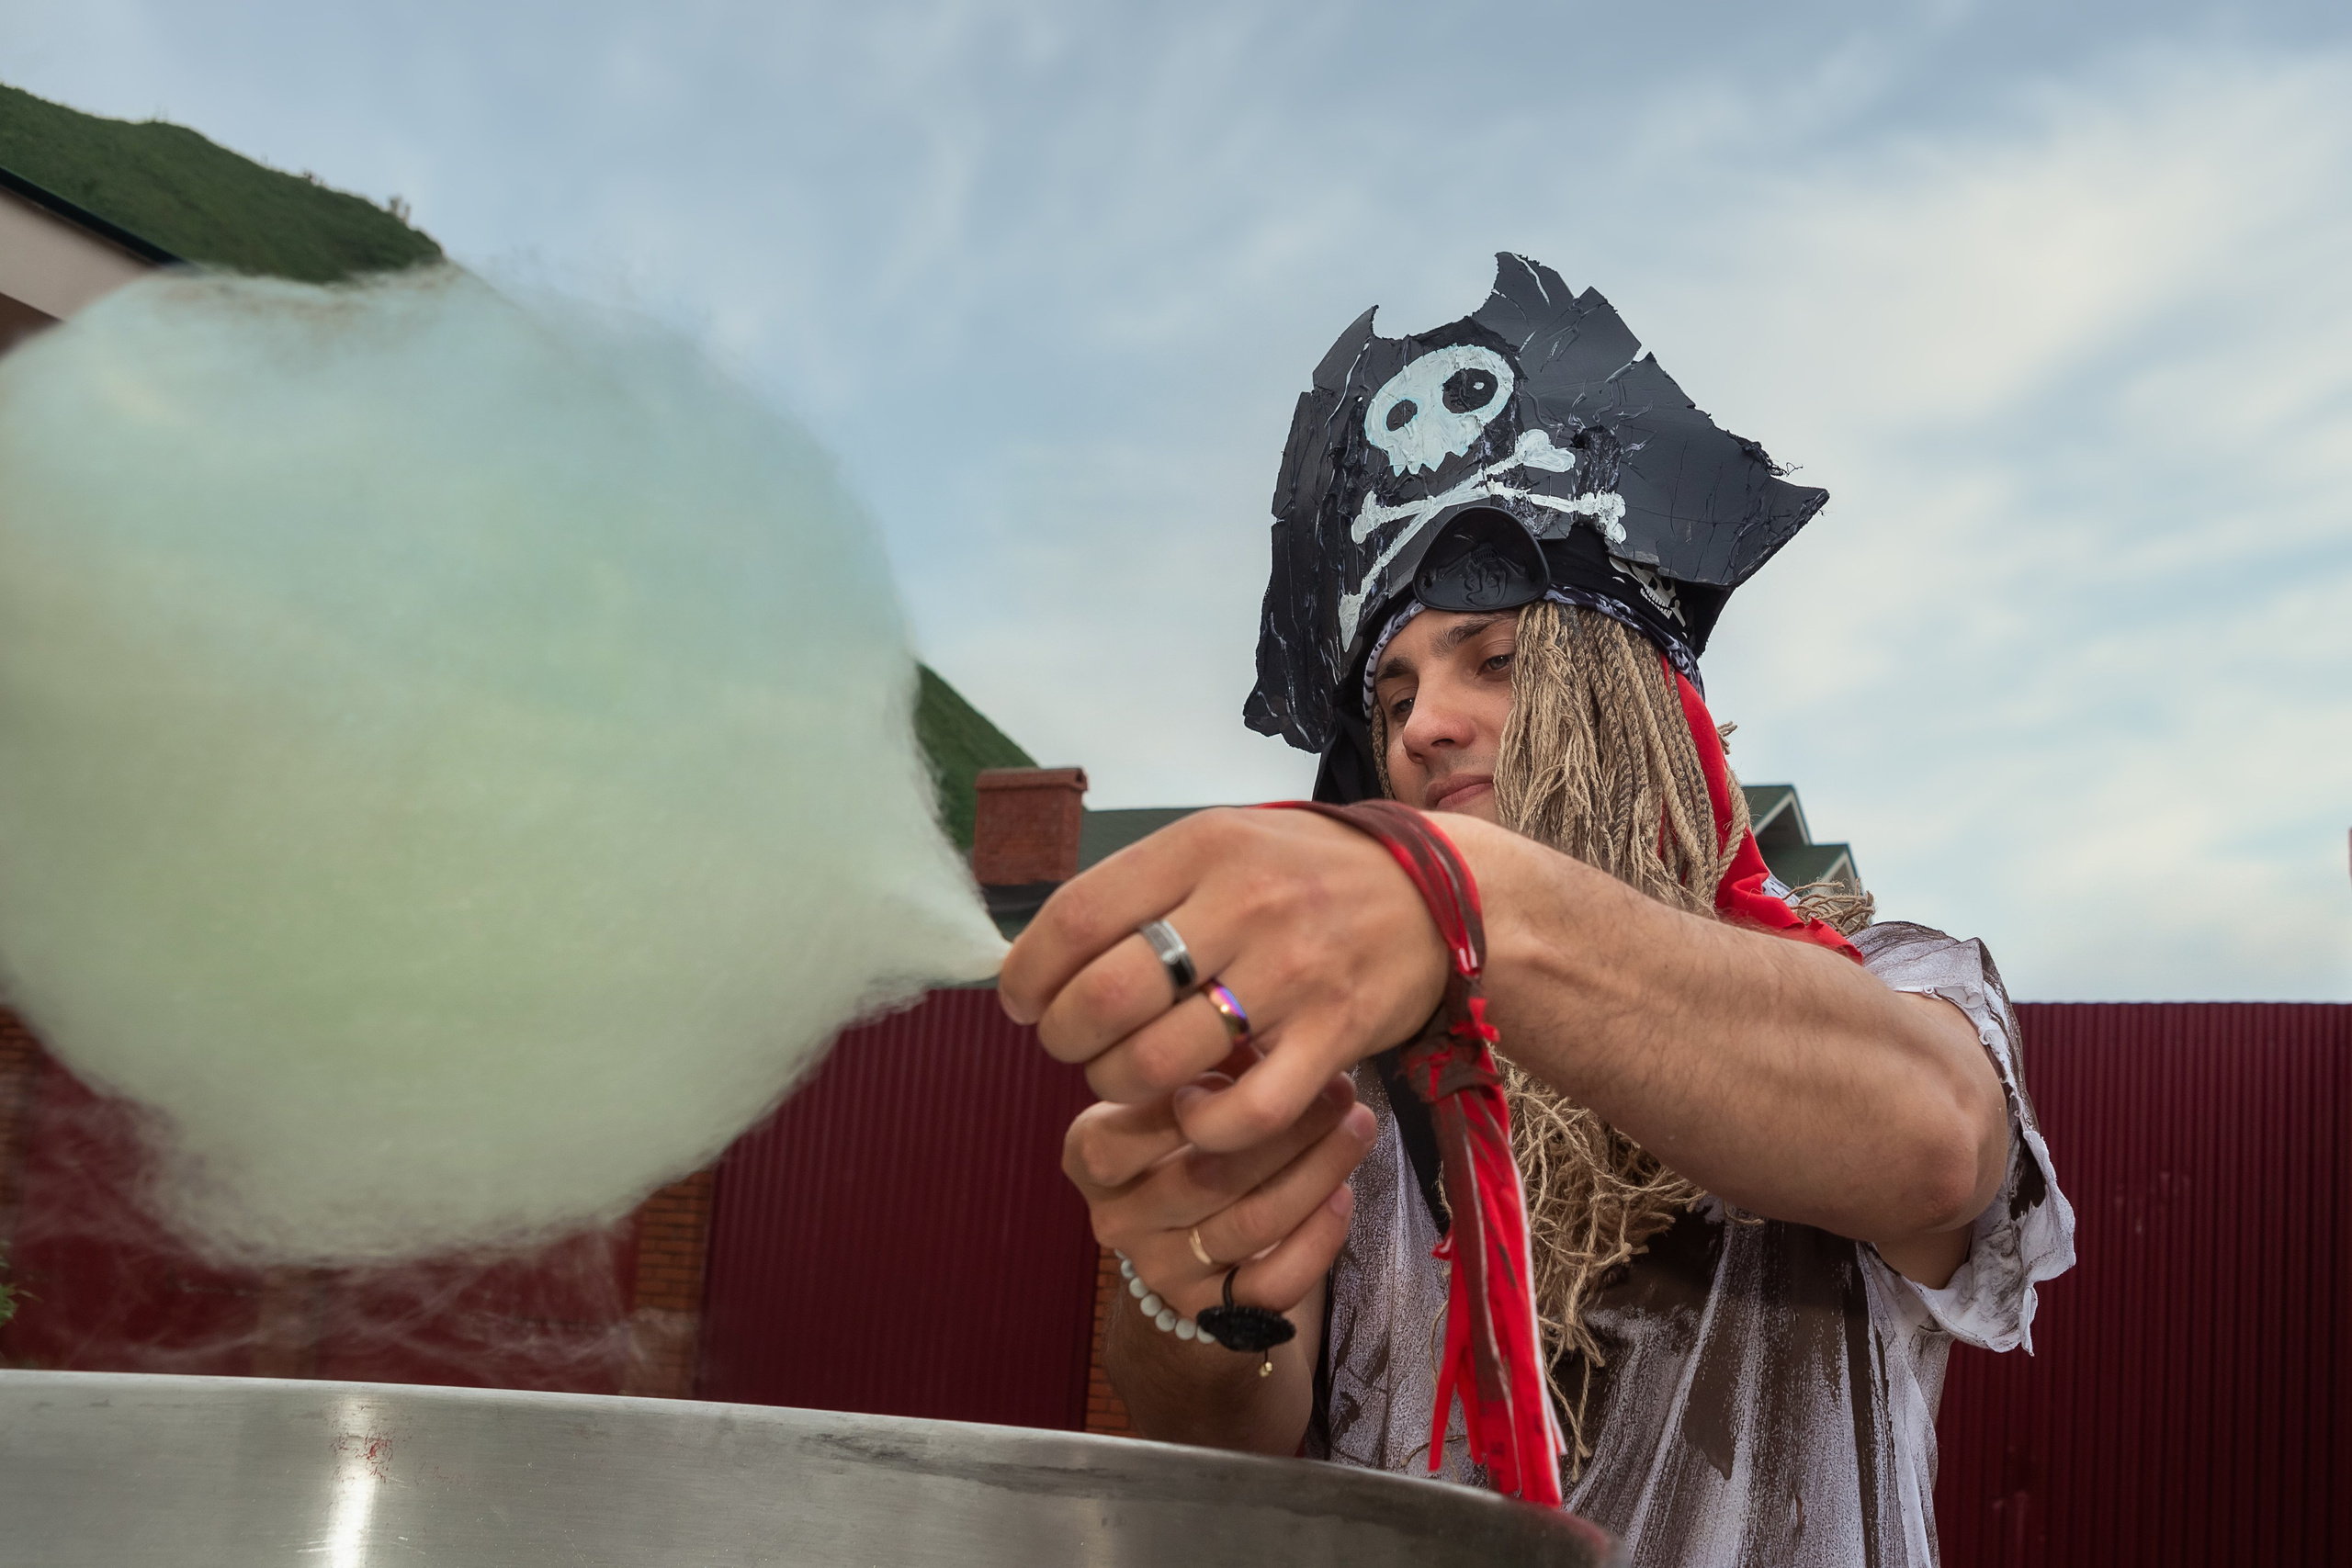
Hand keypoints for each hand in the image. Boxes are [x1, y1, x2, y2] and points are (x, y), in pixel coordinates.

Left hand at [1000, 807, 1450, 1152]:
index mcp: (1202, 846)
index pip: (1075, 917)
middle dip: (1065, 1038)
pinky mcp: (1334, 1037)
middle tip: (1072, 1045)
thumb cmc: (1310, 873)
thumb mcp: (1225, 842)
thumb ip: (1142, 886)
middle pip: (1104, 996)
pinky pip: (1241, 1111)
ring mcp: (1292, 974)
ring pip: (1160, 1060)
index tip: (1020, 1000)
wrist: (1443, 896)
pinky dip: (1201, 1127)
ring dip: (1122, 1085)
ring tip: (1129, 1076)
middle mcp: (1244, 904)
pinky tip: (1196, 1112)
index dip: (1027, 973)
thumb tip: (1044, 950)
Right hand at [1064, 1068, 1375, 1319]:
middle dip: (1285, 1129)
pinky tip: (1343, 1196)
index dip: (1203, 1095)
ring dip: (1314, 1173)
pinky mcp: (1208, 1312)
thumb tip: (1256, 1020)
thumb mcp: (1173, 1088)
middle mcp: (1115, 1219)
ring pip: (1247, 1227)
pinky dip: (1315, 1242)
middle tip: (1341, 1088)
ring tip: (1358, 1127)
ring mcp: (1160, 1270)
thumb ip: (1201, 1057)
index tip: (1263, 1055)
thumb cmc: (1182, 1130)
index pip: (1133, 1128)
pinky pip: (1269, 1288)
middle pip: (1205, 1176)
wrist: (1180, 1237)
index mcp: (1090, 1155)